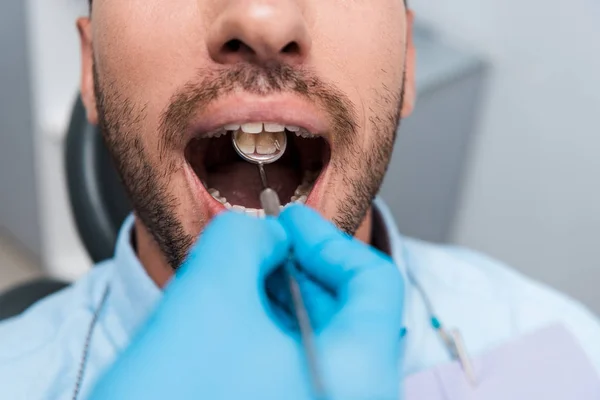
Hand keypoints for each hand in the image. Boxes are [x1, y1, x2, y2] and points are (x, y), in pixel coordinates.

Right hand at [87, 205, 403, 399]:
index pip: (375, 284)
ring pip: (325, 345)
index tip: (289, 222)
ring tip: (241, 283)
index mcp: (357, 379)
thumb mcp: (206, 297)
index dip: (328, 239)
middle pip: (351, 314)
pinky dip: (275, 339)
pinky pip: (304, 373)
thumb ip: (242, 239)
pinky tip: (237, 325)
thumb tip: (266, 236)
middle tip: (260, 249)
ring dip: (284, 303)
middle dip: (300, 270)